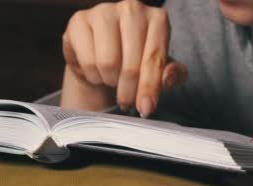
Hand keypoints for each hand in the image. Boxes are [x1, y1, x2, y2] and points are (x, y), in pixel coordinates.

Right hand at [60, 0, 187, 115]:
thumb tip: (168, 78)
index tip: (146, 109)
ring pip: (107, 63)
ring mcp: (104, 11)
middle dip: (128, 90)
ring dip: (109, 80)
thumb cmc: (136, 61)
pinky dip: (92, 74)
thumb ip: (173, 75)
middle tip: (127, 100)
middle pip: (131, 64)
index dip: (149, 88)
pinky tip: (96, 69)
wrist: (101, 55)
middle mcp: (132, 9)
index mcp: (157, 19)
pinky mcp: (79, 20)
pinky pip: (87, 60)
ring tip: (112, 78)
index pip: (154, 59)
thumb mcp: (160, 70)